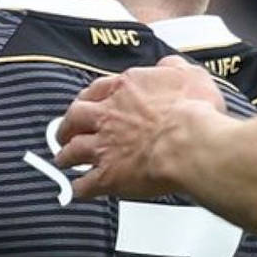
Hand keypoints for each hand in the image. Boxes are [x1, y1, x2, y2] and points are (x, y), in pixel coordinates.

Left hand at [54, 56, 226, 198]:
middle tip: (66, 130)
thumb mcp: (190, 75)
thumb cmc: (193, 112)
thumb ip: (172, 68)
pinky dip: (78, 189)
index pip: (97, 89)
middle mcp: (108, 116)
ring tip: (63, 160)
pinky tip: (77, 191)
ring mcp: (104, 146)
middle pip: (74, 117)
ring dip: (66, 156)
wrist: (190, 144)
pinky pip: (84, 185)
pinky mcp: (107, 176)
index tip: (87, 102)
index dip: (89, 97)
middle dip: (67, 125)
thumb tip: (165, 65)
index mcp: (126, 89)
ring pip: (72, 151)